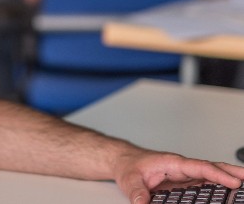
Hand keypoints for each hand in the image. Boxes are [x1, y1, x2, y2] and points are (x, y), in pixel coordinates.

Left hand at [114, 148, 243, 203]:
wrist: (123, 161)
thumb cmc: (128, 165)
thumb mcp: (130, 179)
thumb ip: (137, 192)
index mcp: (171, 163)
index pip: (198, 167)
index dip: (216, 174)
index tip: (233, 181)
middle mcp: (181, 168)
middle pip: (210, 168)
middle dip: (231, 172)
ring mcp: (183, 176)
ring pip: (209, 176)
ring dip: (227, 179)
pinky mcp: (183, 184)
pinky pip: (203, 184)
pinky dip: (217, 187)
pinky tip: (227, 195)